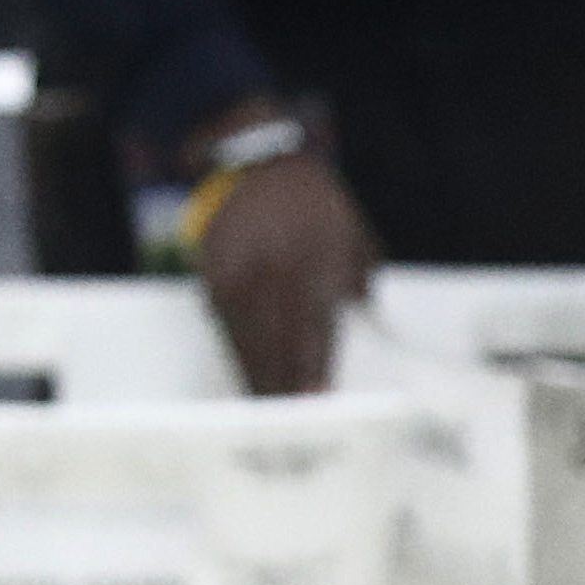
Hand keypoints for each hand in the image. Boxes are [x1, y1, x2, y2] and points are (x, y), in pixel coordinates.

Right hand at [193, 123, 380, 395]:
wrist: (259, 164)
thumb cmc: (318, 209)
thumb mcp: (355, 239)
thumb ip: (359, 286)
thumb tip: (370, 334)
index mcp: (318, 259)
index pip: (314, 323)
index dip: (313, 363)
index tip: (315, 396)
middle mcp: (276, 265)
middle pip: (276, 336)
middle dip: (282, 380)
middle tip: (287, 420)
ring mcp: (240, 267)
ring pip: (245, 333)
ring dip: (255, 372)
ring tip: (265, 406)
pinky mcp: (214, 269)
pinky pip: (225, 320)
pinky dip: (236, 348)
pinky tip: (246, 370)